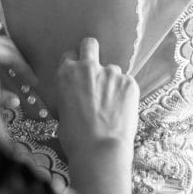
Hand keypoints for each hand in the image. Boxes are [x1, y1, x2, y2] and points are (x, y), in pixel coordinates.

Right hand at [56, 37, 138, 168]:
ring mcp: (111, 73)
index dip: (74, 65)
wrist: (100, 149)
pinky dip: (125, 94)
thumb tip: (78, 98)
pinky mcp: (130, 82)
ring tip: (112, 105)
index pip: (70, 55)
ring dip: (112, 82)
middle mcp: (88, 67)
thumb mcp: (62, 113)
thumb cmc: (75, 138)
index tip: (78, 75)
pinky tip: (122, 111)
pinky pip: (127, 84)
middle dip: (91, 51)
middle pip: (90, 44)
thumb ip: (70, 96)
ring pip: (112, 70)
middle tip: (95, 69)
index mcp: (67, 73)